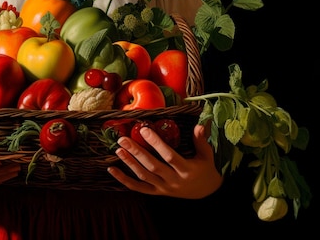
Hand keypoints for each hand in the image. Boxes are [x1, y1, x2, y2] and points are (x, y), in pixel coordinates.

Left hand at [107, 123, 222, 198]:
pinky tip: (112, 170)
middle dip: (137, 152)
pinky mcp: (157, 192)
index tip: (144, 129)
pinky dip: (124, 180)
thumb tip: (200, 124)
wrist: (206, 194)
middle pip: (152, 166)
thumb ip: (201, 140)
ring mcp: (164, 188)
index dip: (156, 143)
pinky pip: (138, 188)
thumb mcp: (207, 155)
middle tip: (123, 139)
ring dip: (129, 163)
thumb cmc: (206, 169)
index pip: (169, 156)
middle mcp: (174, 181)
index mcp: (186, 170)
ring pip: (144, 176)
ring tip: (119, 149)